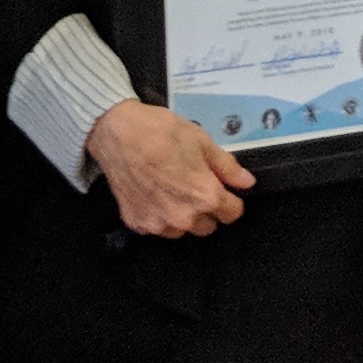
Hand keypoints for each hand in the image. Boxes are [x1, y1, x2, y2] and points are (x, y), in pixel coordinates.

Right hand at [83, 100, 253, 236]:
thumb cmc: (159, 132)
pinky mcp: (138, 223)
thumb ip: (227, 167)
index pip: (233, 214)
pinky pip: (158, 227)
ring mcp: (159, 223)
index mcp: (205, 197)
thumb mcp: (201, 141)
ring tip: (171, 187)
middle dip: (207, 209)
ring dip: (183, 216)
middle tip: (194, 184)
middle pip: (209, 226)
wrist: (117, 133)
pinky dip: (159, 215)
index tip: (223, 189)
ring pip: (183, 230)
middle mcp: (184, 217)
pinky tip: (153, 192)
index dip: (231, 199)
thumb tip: (246, 182)